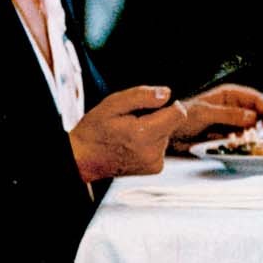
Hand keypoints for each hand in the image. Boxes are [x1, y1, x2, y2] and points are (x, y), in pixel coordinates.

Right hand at [68, 85, 182, 181]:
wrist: (83, 159)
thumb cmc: (94, 131)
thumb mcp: (111, 104)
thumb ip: (140, 96)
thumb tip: (167, 94)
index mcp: (143, 134)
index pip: (179, 114)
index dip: (168, 105)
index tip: (152, 106)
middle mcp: (152, 151)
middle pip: (172, 124)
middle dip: (155, 118)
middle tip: (130, 122)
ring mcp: (154, 163)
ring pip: (166, 135)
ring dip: (152, 131)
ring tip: (128, 134)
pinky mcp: (155, 168)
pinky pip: (161, 147)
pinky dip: (150, 143)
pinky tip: (131, 145)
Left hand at [167, 83, 262, 148]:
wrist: (168, 132)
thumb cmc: (182, 116)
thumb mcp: (205, 113)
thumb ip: (229, 114)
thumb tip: (252, 117)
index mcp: (228, 94)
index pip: (255, 98)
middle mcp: (231, 106)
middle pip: (255, 114)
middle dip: (256, 125)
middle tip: (252, 135)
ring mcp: (228, 120)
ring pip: (248, 127)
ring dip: (245, 134)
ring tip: (234, 139)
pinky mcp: (224, 132)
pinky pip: (238, 137)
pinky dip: (237, 141)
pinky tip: (228, 142)